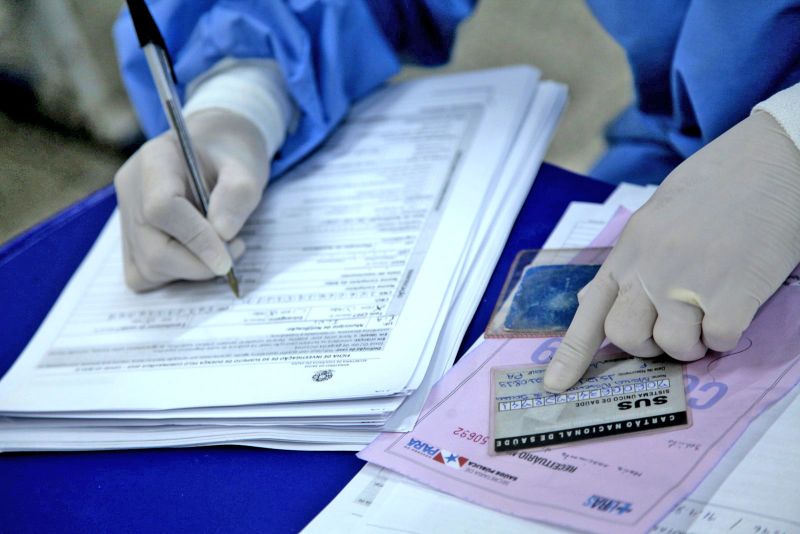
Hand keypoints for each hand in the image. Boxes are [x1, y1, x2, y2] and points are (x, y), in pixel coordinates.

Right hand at [114, 110, 268, 290]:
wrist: (217, 149)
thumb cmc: (231, 156)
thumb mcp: (246, 167)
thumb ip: (238, 195)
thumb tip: (223, 234)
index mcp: (155, 160)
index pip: (162, 208)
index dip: (197, 239)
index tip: (230, 253)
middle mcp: (131, 189)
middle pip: (152, 248)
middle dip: (198, 263)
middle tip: (233, 251)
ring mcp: (125, 216)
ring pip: (147, 268)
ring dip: (190, 270)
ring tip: (218, 248)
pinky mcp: (130, 239)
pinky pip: (142, 275)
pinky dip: (174, 275)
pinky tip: (197, 256)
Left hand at [544, 111, 799, 391]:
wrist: (771, 158)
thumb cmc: (716, 185)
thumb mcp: (655, 218)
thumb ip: (629, 261)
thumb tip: (596, 296)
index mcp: (628, 251)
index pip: (589, 312)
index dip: (570, 356)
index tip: (556, 387)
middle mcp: (649, 269)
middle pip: (627, 337)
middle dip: (647, 345)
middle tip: (672, 327)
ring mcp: (689, 281)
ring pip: (674, 346)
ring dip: (692, 343)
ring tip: (709, 313)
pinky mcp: (733, 292)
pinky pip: (719, 341)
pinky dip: (727, 334)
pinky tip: (736, 305)